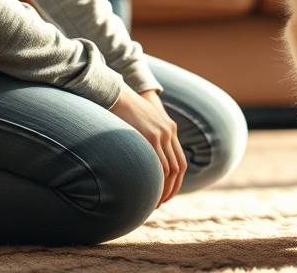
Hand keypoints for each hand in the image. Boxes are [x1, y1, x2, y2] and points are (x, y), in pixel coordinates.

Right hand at [109, 85, 186, 204]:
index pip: (180, 161)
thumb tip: (141, 158)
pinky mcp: (152, 135)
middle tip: (161, 202)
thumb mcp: (141, 124)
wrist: (116, 94)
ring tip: (154, 201)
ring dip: (164, 188)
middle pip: (178, 167)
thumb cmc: (123, 110)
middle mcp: (169, 131)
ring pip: (170, 168)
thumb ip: (146, 138)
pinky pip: (159, 163)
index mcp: (170, 128)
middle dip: (172, 188)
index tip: (167, 193)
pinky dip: (157, 179)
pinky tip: (149, 188)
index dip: (176, 180)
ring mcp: (162, 133)